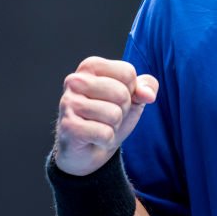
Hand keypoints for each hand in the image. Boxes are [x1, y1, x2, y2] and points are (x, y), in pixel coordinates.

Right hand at [54, 56, 158, 176]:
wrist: (88, 149)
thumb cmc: (108, 116)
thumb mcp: (133, 96)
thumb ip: (147, 86)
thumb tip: (148, 95)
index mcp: (90, 66)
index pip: (128, 73)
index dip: (130, 91)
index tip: (116, 99)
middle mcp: (75, 80)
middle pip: (122, 93)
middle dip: (123, 110)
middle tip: (108, 116)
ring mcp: (69, 103)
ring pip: (114, 114)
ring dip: (113, 126)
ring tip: (100, 125)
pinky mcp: (68, 126)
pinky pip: (105, 133)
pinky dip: (106, 140)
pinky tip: (94, 138)